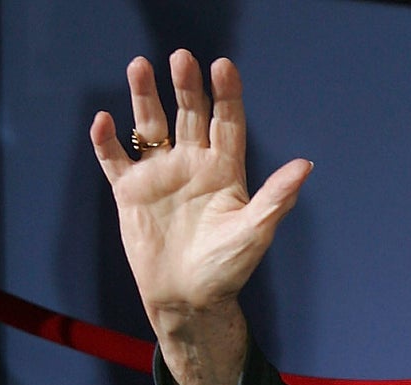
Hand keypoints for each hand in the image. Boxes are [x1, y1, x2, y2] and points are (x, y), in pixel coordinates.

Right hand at [90, 50, 312, 384]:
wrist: (189, 298)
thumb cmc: (227, 269)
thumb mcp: (255, 232)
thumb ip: (276, 197)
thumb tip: (305, 165)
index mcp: (226, 171)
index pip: (228, 123)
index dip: (226, 95)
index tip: (223, 67)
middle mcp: (193, 165)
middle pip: (190, 115)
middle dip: (186, 88)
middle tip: (182, 59)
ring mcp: (161, 175)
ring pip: (151, 127)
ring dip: (144, 98)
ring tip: (140, 66)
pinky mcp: (130, 191)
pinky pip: (116, 159)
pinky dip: (108, 141)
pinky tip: (105, 120)